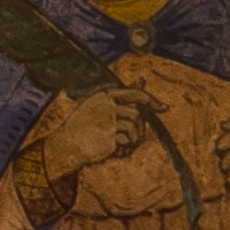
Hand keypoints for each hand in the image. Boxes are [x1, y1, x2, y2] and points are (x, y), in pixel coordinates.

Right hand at [12, 87, 154, 204]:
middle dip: (140, 127)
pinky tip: (114, 150)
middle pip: (137, 114)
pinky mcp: (108, 136)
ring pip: (134, 128)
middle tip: (134, 137)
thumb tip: (142, 79)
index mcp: (104, 95)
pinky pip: (127, 141)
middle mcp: (106, 105)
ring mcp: (107, 120)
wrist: (65, 146)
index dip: (152, 101)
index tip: (164, 108)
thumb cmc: (82, 126)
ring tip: (122, 144)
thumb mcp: (99, 105)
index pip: (135, 94)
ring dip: (133, 139)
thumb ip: (121, 95)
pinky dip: (124, 148)